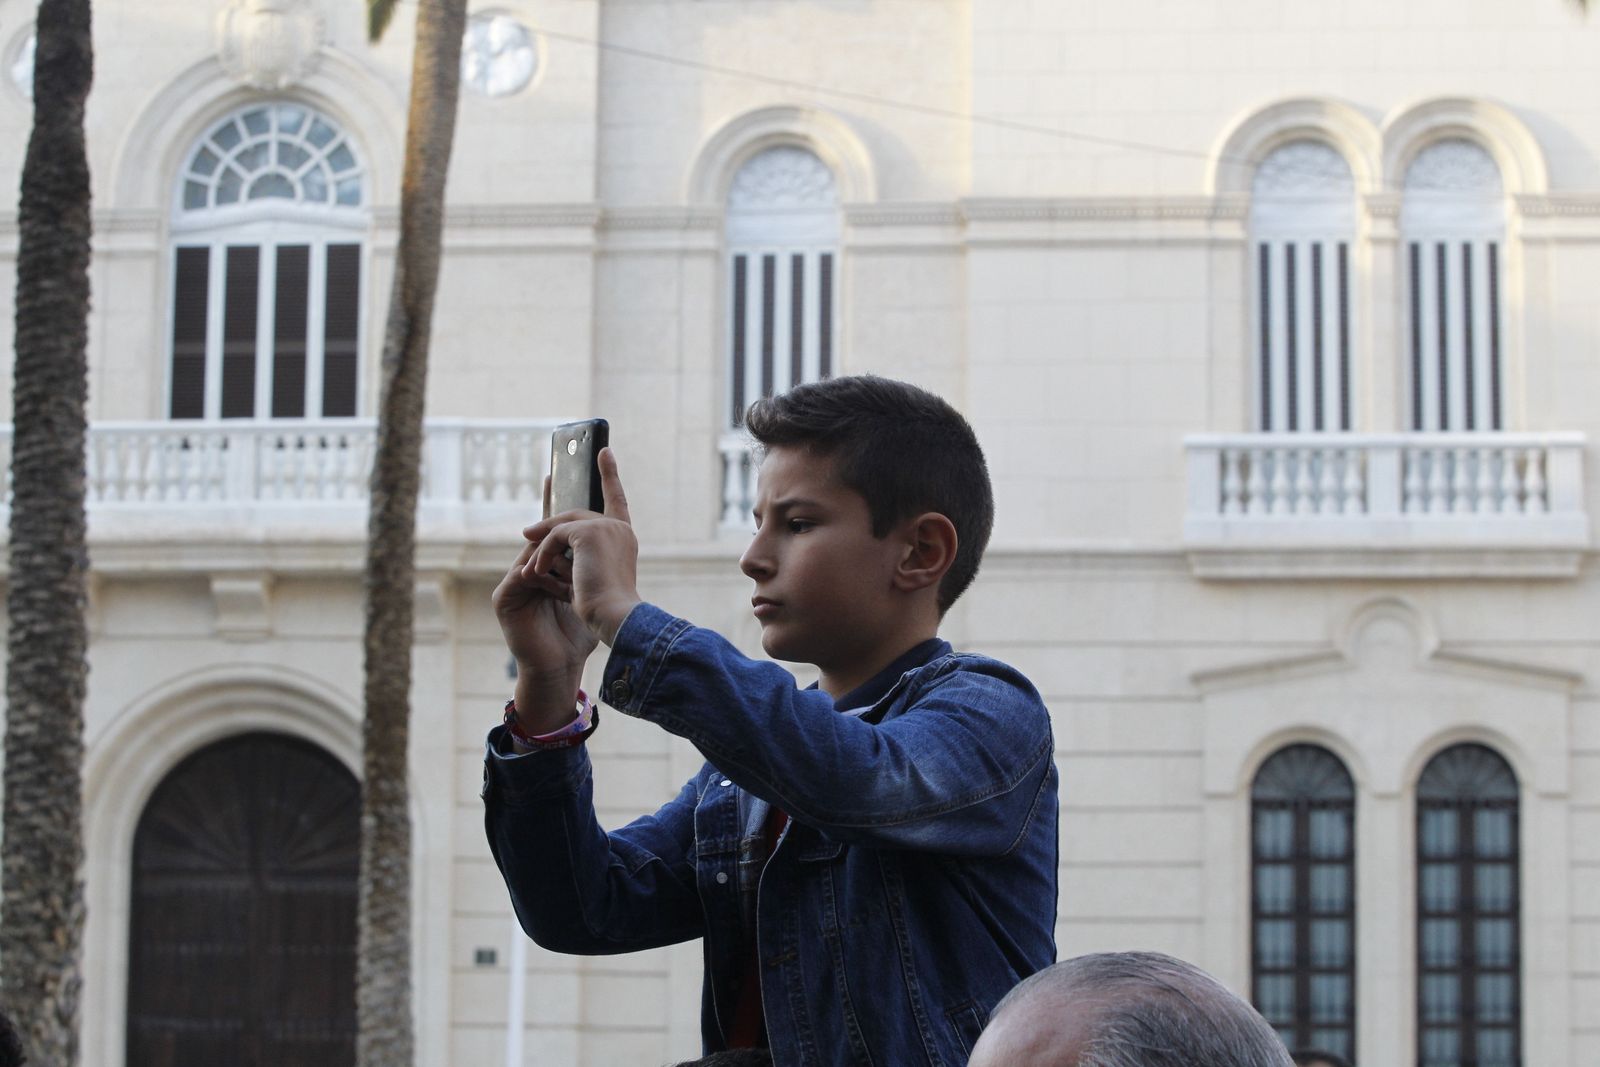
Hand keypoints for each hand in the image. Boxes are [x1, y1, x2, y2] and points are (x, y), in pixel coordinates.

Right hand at [492, 513, 598, 734]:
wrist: (563, 667)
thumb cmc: (581, 631)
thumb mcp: (592, 589)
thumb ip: (593, 562)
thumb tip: (612, 526)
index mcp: (551, 565)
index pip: (553, 527)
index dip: (553, 498)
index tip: (555, 469)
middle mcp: (531, 568)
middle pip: (542, 534)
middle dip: (558, 522)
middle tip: (565, 497)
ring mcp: (516, 582)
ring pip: (536, 552)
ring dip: (559, 558)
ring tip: (578, 573)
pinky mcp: (505, 596)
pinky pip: (524, 573)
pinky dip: (544, 577)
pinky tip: (562, 587)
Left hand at [521, 447, 641, 646]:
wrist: (614, 617)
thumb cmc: (602, 608)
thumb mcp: (586, 578)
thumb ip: (574, 557)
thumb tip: (539, 540)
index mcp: (624, 538)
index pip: (617, 499)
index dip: (610, 475)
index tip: (603, 451)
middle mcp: (618, 528)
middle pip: (576, 515)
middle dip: (549, 526)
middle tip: (527, 533)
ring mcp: (605, 527)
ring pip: (562, 525)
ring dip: (543, 547)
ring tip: (530, 568)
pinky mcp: (590, 532)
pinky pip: (556, 536)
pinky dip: (544, 554)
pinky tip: (539, 572)